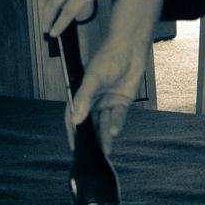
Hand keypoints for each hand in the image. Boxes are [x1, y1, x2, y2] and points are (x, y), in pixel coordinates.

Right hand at [66, 23, 150, 155]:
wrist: (130, 49)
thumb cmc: (108, 57)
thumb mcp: (93, 78)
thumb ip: (84, 98)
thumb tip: (76, 118)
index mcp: (82, 94)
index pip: (74, 116)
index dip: (73, 132)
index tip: (74, 147)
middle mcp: (94, 99)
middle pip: (90, 123)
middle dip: (91, 139)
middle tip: (91, 155)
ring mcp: (108, 101)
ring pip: (104, 123)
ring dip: (104, 136)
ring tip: (105, 151)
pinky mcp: (122, 101)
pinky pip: (118, 116)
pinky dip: (117, 124)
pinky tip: (114, 132)